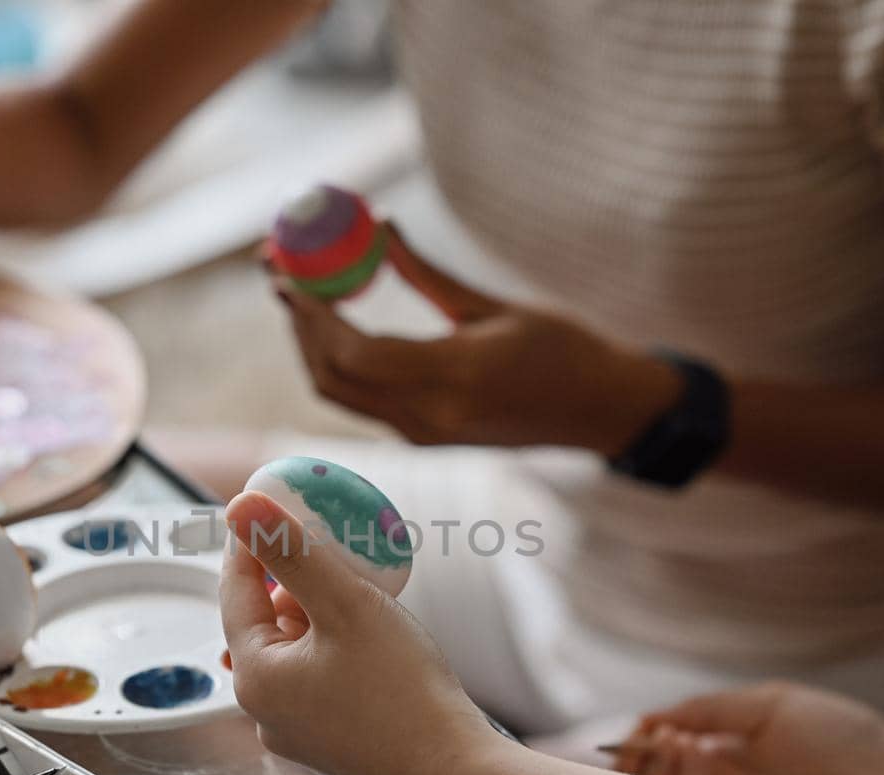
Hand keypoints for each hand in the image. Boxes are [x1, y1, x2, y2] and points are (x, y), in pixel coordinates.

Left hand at [219, 490, 503, 774]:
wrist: (454, 773)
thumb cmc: (402, 691)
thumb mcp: (347, 604)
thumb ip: (293, 552)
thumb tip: (241, 506)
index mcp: (254, 677)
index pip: (235, 592)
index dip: (251, 542)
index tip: (272, 505)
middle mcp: (263, 711)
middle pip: (263, 622)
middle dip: (290, 579)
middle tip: (326, 541)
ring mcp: (295, 732)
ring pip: (292, 650)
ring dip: (316, 613)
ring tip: (356, 587)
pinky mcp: (328, 742)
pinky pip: (316, 678)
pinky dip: (333, 646)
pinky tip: (370, 634)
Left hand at [269, 226, 678, 453]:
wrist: (601, 413)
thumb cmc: (565, 349)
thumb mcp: (494, 304)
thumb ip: (428, 274)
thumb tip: (379, 228)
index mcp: (454, 380)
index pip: (356, 353)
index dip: (313, 313)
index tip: (291, 270)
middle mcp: (428, 418)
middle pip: (333, 377)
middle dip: (299, 326)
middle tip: (282, 272)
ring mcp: (423, 435)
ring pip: (340, 394)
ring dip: (310, 345)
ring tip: (299, 293)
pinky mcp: (423, 437)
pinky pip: (361, 400)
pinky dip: (337, 361)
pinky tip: (334, 322)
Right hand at [614, 682, 883, 774]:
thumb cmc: (841, 732)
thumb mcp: (771, 705)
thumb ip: (712, 708)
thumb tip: (654, 717)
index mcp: (722, 749)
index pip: (661, 751)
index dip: (641, 740)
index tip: (641, 729)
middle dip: (640, 759)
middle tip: (651, 740)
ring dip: (660, 766)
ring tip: (679, 740)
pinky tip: (695, 752)